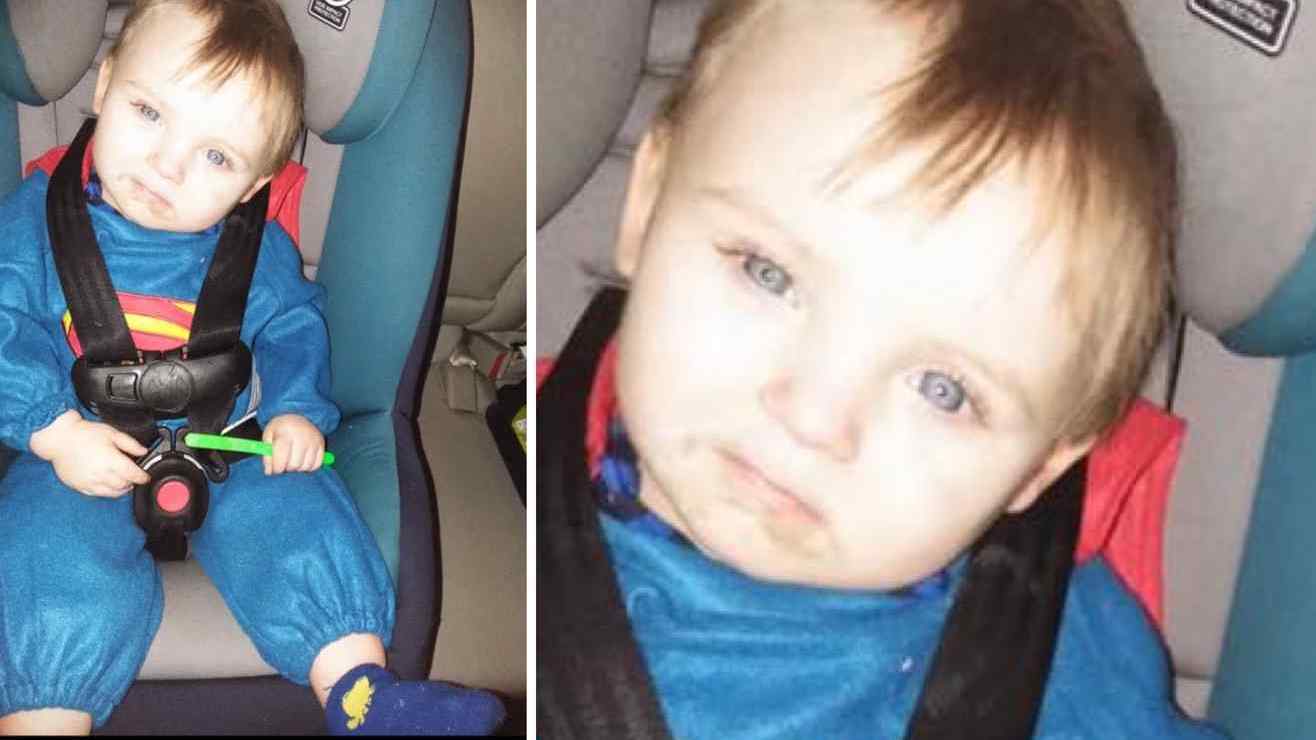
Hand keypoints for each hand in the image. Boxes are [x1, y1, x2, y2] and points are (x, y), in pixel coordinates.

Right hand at [29, 410, 149, 496]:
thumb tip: (143, 451)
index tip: (145, 476)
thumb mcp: (112, 433)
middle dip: (132, 482)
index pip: (134, 475)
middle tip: (133, 476)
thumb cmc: (83, 434)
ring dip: (120, 489)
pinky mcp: (80, 486)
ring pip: (112, 493)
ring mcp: (90, 482)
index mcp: (112, 461)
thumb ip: (130, 444)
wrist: (59, 438)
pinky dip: (106, 492)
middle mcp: (101, 474)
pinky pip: (97, 494)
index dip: (142, 477)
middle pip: (124, 485)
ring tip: (122, 482)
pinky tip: (107, 484)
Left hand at [262, 414, 325, 474]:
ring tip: (293, 461)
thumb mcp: (268, 437)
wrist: (298, 415)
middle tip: (284, 464)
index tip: (275, 470)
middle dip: (287, 469)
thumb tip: (269, 472)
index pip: (281, 457)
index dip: (277, 468)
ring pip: (306, 466)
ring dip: (298, 469)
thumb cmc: (280, 429)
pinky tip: (302, 461)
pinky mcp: (321, 445)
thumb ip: (267, 455)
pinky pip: (316, 465)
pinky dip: (308, 467)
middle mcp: (302, 436)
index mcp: (285, 432)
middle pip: (294, 464)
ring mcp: (314, 440)